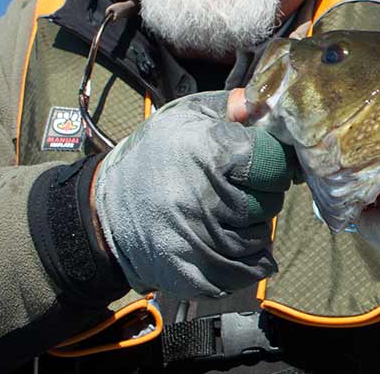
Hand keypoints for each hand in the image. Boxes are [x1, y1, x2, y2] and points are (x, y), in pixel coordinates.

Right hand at [92, 91, 293, 296]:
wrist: (105, 211)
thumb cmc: (152, 158)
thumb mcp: (183, 117)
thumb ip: (229, 107)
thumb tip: (265, 104)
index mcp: (207, 153)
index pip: (274, 163)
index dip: (273, 162)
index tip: (261, 163)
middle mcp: (204, 198)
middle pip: (271, 203)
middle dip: (262, 196)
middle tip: (240, 190)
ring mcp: (199, 241)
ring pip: (260, 238)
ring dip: (253, 228)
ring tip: (227, 215)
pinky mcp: (194, 274)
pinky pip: (247, 273)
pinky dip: (247, 263)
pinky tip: (230, 245)